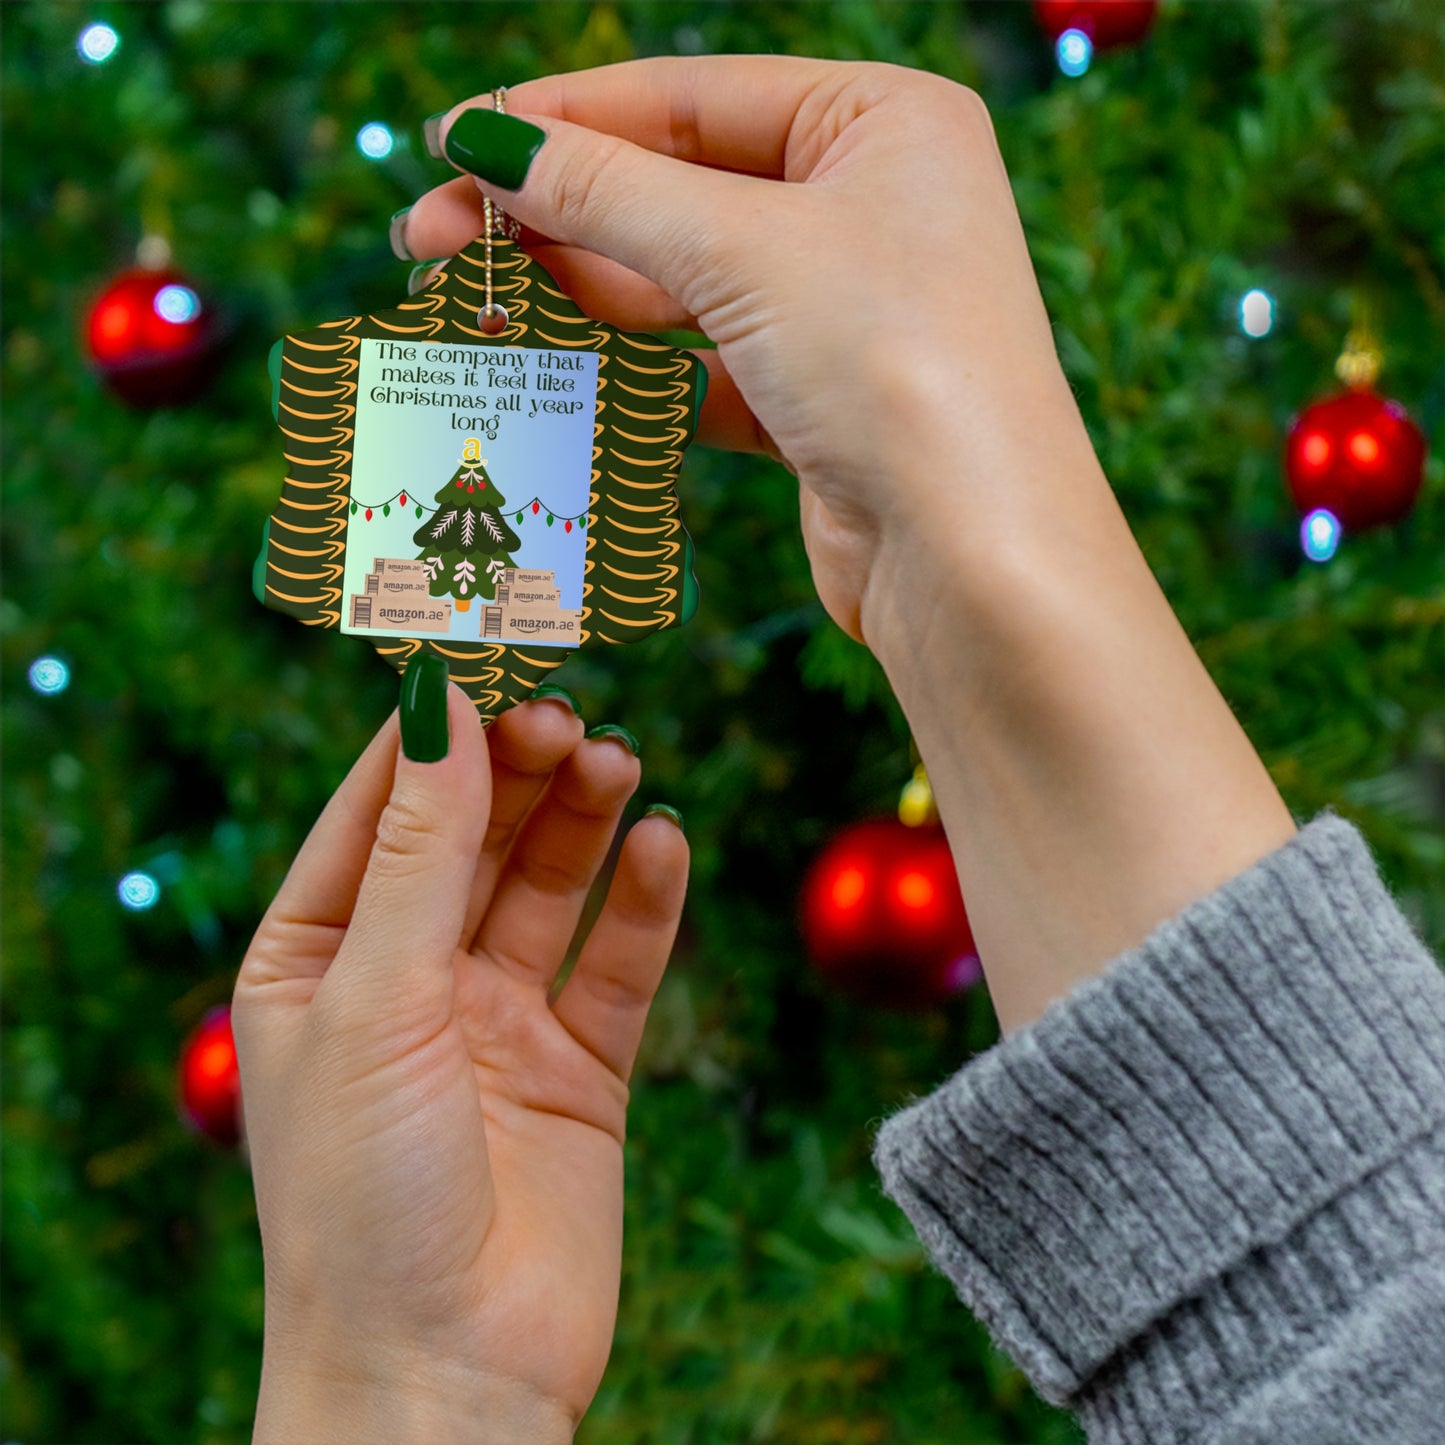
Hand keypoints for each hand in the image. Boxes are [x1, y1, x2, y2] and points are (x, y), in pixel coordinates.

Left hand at [233, 680, 686, 1442]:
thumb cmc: (364, 1198)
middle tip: (569, 713)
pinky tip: (664, 844)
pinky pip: (617, 962)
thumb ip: (420, 851)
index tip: (486, 647)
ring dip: (583, 819)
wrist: (446, 1377)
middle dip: (517, 769)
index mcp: (320, 959)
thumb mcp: (377, 1000)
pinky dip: (643, 902)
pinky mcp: (580, 1068)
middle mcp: (409, 979)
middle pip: (473, 836)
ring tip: (618, 761)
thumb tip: (441, 703)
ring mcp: (498, 1022)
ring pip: (548, 886)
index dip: (432, 730)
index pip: (378, 809)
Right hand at [404, 59, 1294, 1032]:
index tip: (453, 144)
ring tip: (466, 300)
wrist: (975, 561)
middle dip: (552, 213)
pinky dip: (628, 369)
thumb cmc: (898, 368)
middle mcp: (871, 205)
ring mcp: (845, 309)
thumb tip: (487, 141)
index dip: (563, 119)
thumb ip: (607, 192)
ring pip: (682, 283)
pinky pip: (701, 365)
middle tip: (429, 238)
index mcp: (883, 123)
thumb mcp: (743, 251)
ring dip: (576, 291)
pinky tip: (548, 368)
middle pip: (678, 189)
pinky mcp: (818, 402)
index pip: (690, 97)